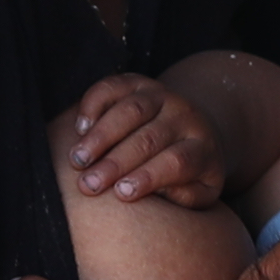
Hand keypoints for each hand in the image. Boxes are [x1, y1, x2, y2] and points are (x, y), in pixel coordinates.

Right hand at [67, 72, 226, 206]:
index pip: (178, 161)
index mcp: (203, 148)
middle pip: (150, 138)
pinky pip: (114, 86)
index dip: (148, 176)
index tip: (120, 194)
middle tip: (88, 185)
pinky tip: (79, 129)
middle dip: (115, 162)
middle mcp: (186, 117)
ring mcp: (163, 96)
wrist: (196, 128)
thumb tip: (157, 193)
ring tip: (77, 159)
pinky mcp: (140, 83)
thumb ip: (185, 196)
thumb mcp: (201, 191)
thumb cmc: (191, 173)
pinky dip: (94, 103)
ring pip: (131, 110)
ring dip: (101, 136)